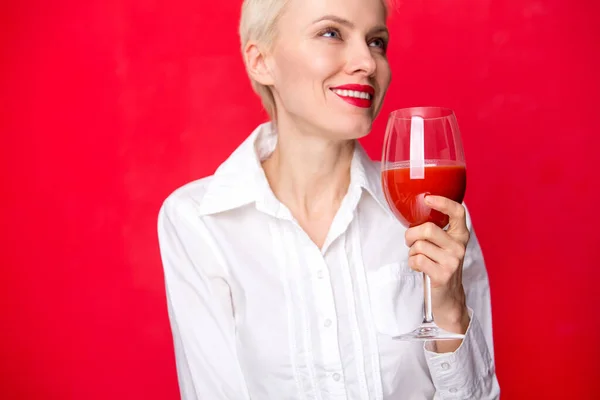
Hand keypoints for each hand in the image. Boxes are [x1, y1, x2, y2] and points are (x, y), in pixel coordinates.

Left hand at [405, 195, 470, 345]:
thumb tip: (415, 212)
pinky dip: (412, 263)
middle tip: (410, 242)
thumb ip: (435, 230)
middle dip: (411, 235)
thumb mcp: (443, 245)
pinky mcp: (443, 274)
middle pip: (428, 229)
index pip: (458, 212)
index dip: (443, 202)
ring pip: (419, 245)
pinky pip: (416, 259)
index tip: (427, 198)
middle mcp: (459, 247)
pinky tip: (420, 268)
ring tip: (419, 259)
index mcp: (460, 235)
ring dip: (412, 252)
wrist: (448, 298)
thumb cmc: (440, 266)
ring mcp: (452, 261)